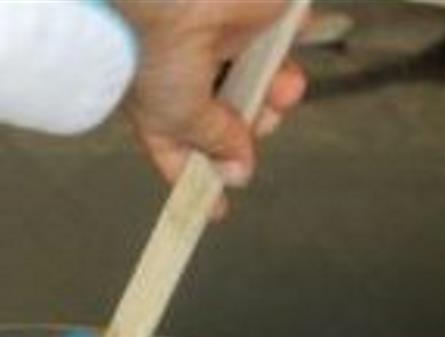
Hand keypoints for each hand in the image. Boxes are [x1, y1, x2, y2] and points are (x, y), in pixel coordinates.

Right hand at [114, 1, 307, 215]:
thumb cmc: (150, 52)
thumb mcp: (176, 118)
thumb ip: (212, 143)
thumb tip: (236, 170)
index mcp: (162, 105)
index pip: (184, 151)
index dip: (201, 181)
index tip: (218, 209)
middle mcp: (192, 75)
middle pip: (231, 119)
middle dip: (248, 132)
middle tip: (250, 130)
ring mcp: (226, 44)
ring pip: (264, 84)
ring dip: (277, 98)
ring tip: (278, 93)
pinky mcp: (258, 16)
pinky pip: (289, 38)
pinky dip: (294, 54)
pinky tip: (288, 65)